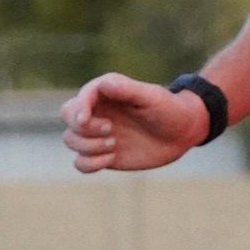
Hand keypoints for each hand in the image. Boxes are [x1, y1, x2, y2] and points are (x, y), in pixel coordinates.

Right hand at [61, 74, 206, 173]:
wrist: (181, 133)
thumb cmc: (169, 109)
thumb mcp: (152, 97)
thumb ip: (128, 90)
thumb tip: (104, 84)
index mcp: (105, 93)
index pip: (79, 99)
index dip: (78, 109)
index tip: (86, 120)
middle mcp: (97, 112)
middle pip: (67, 118)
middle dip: (83, 128)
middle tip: (110, 130)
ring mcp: (97, 134)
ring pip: (70, 140)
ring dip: (89, 146)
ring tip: (115, 144)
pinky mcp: (101, 154)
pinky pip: (79, 163)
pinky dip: (89, 164)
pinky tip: (111, 158)